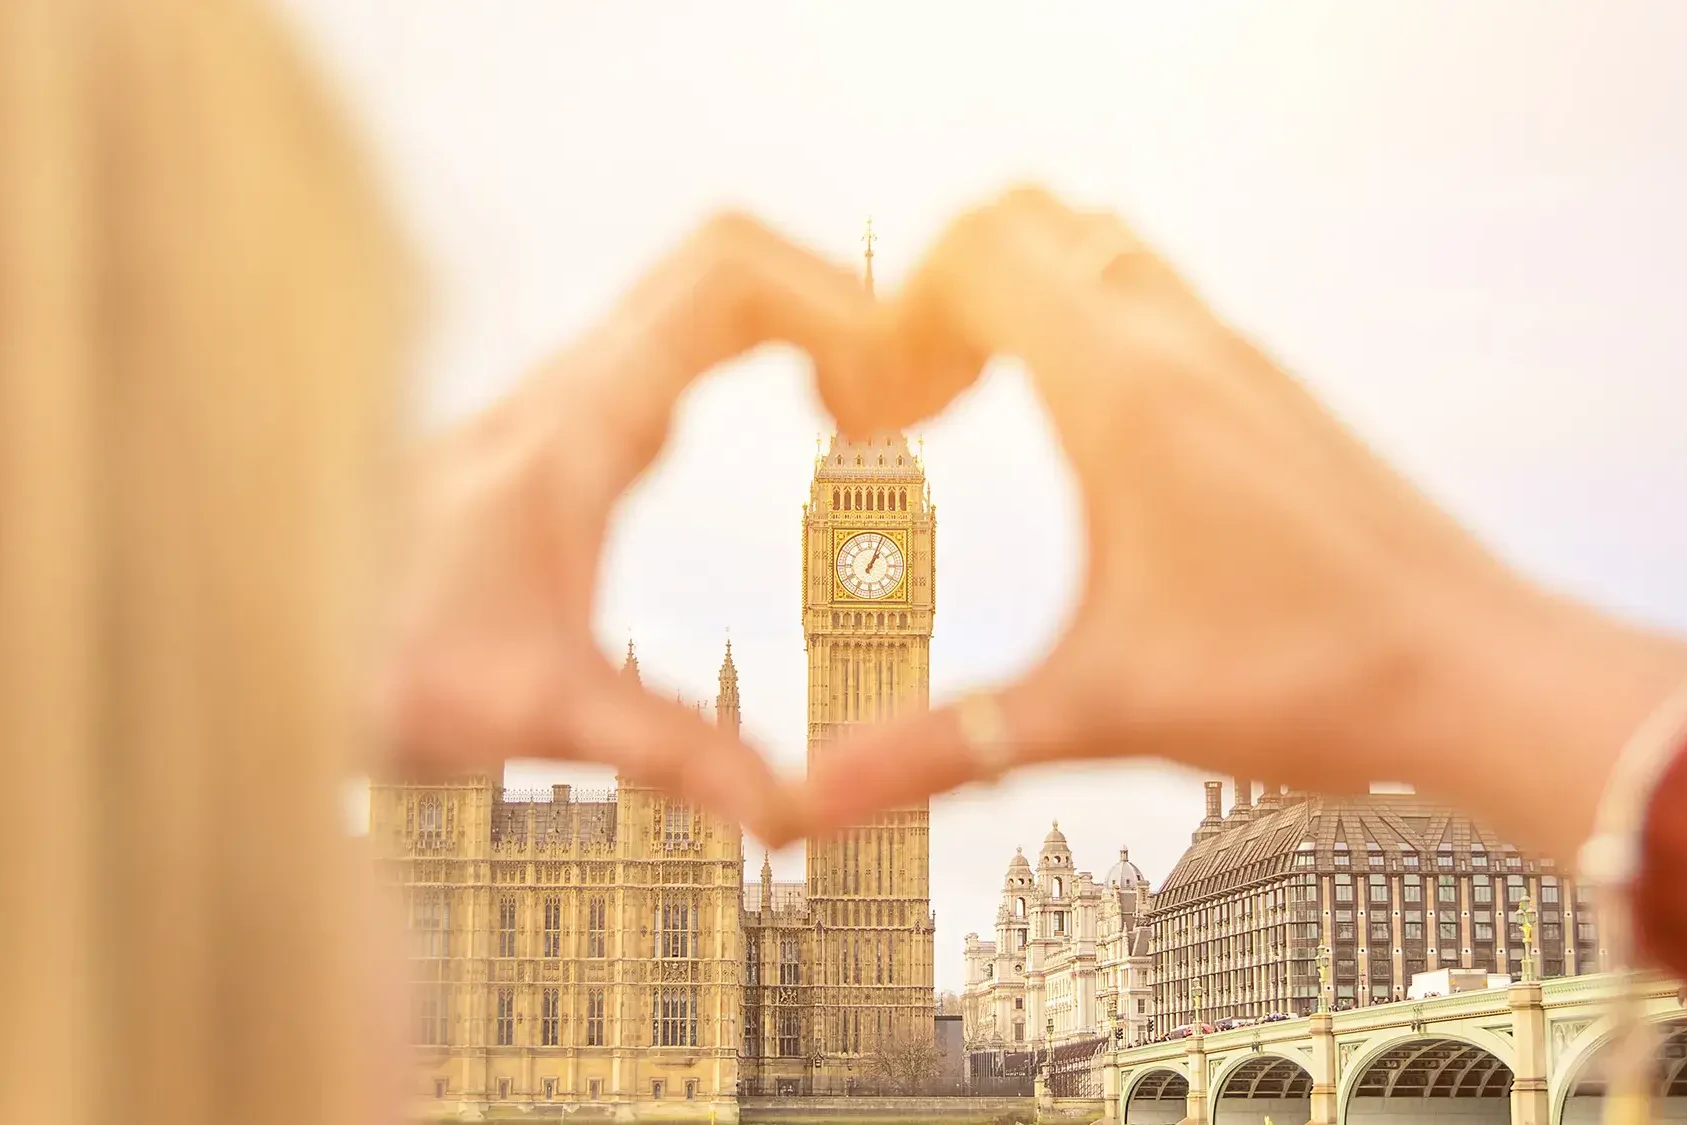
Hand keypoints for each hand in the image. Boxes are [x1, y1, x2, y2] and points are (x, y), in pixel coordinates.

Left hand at [379, 215, 872, 842]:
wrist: (273, 646)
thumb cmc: (378, 669)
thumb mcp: (535, 712)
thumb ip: (671, 754)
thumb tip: (784, 812)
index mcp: (577, 425)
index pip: (726, 279)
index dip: (834, 297)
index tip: (893, 385)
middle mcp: (568, 389)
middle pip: (727, 266)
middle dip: (836, 305)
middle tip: (902, 397)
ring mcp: (564, 399)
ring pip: (703, 293)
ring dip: (803, 322)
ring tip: (872, 410)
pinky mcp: (565, 429)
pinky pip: (686, 335)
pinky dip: (766, 346)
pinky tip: (806, 415)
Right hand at [792, 187, 1686, 860]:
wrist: (1477, 675)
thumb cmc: (1307, 681)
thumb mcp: (1098, 710)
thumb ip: (941, 746)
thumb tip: (812, 802)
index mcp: (1124, 393)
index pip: (976, 251)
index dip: (896, 312)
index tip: (884, 412)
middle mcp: (1180, 345)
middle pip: (1028, 218)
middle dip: (943, 286)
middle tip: (920, 397)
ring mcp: (1234, 355)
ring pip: (1098, 244)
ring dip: (1019, 293)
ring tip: (984, 405)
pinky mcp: (1269, 388)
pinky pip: (1154, 296)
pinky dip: (1085, 322)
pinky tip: (1084, 443)